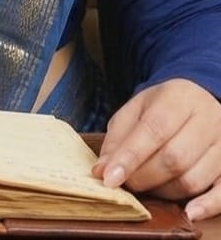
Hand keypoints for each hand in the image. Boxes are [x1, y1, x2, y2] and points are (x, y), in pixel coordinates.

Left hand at [93, 78, 220, 220]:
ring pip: (193, 179)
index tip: (108, 178)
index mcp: (178, 98)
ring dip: (164, 192)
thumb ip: (119, 136)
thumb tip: (103, 169)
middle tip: (126, 183)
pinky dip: (206, 206)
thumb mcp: (137, 109)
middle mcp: (206, 119)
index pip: (153, 130)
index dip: (129, 157)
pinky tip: (189, 212)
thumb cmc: (164, 107)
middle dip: (144, 177)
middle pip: (174, 158)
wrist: (201, 100)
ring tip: (148, 186)